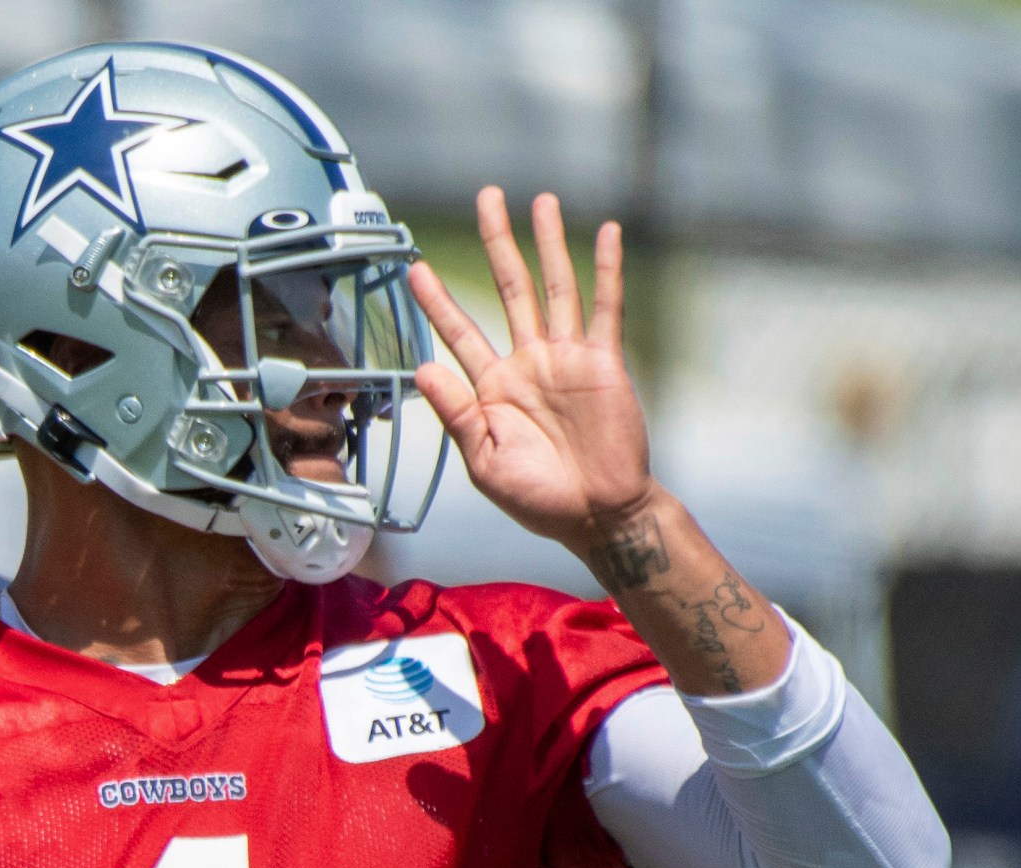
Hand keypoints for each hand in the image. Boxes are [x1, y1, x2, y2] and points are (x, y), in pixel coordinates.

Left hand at [408, 190, 654, 555]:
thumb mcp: (485, 462)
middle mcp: (528, 363)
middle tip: (486, 197)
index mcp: (493, 388)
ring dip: (548, 243)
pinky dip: (606, 270)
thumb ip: (457, 414)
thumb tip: (423, 368)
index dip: (438, 301)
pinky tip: (605, 233)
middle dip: (497, 242)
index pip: (459, 332)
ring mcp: (567, 359)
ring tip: (539, 201)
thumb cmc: (539, 499)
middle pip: (509, 288)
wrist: (598, 516)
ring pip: (555, 287)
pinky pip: (604, 308)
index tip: (415, 268)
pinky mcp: (603, 363)